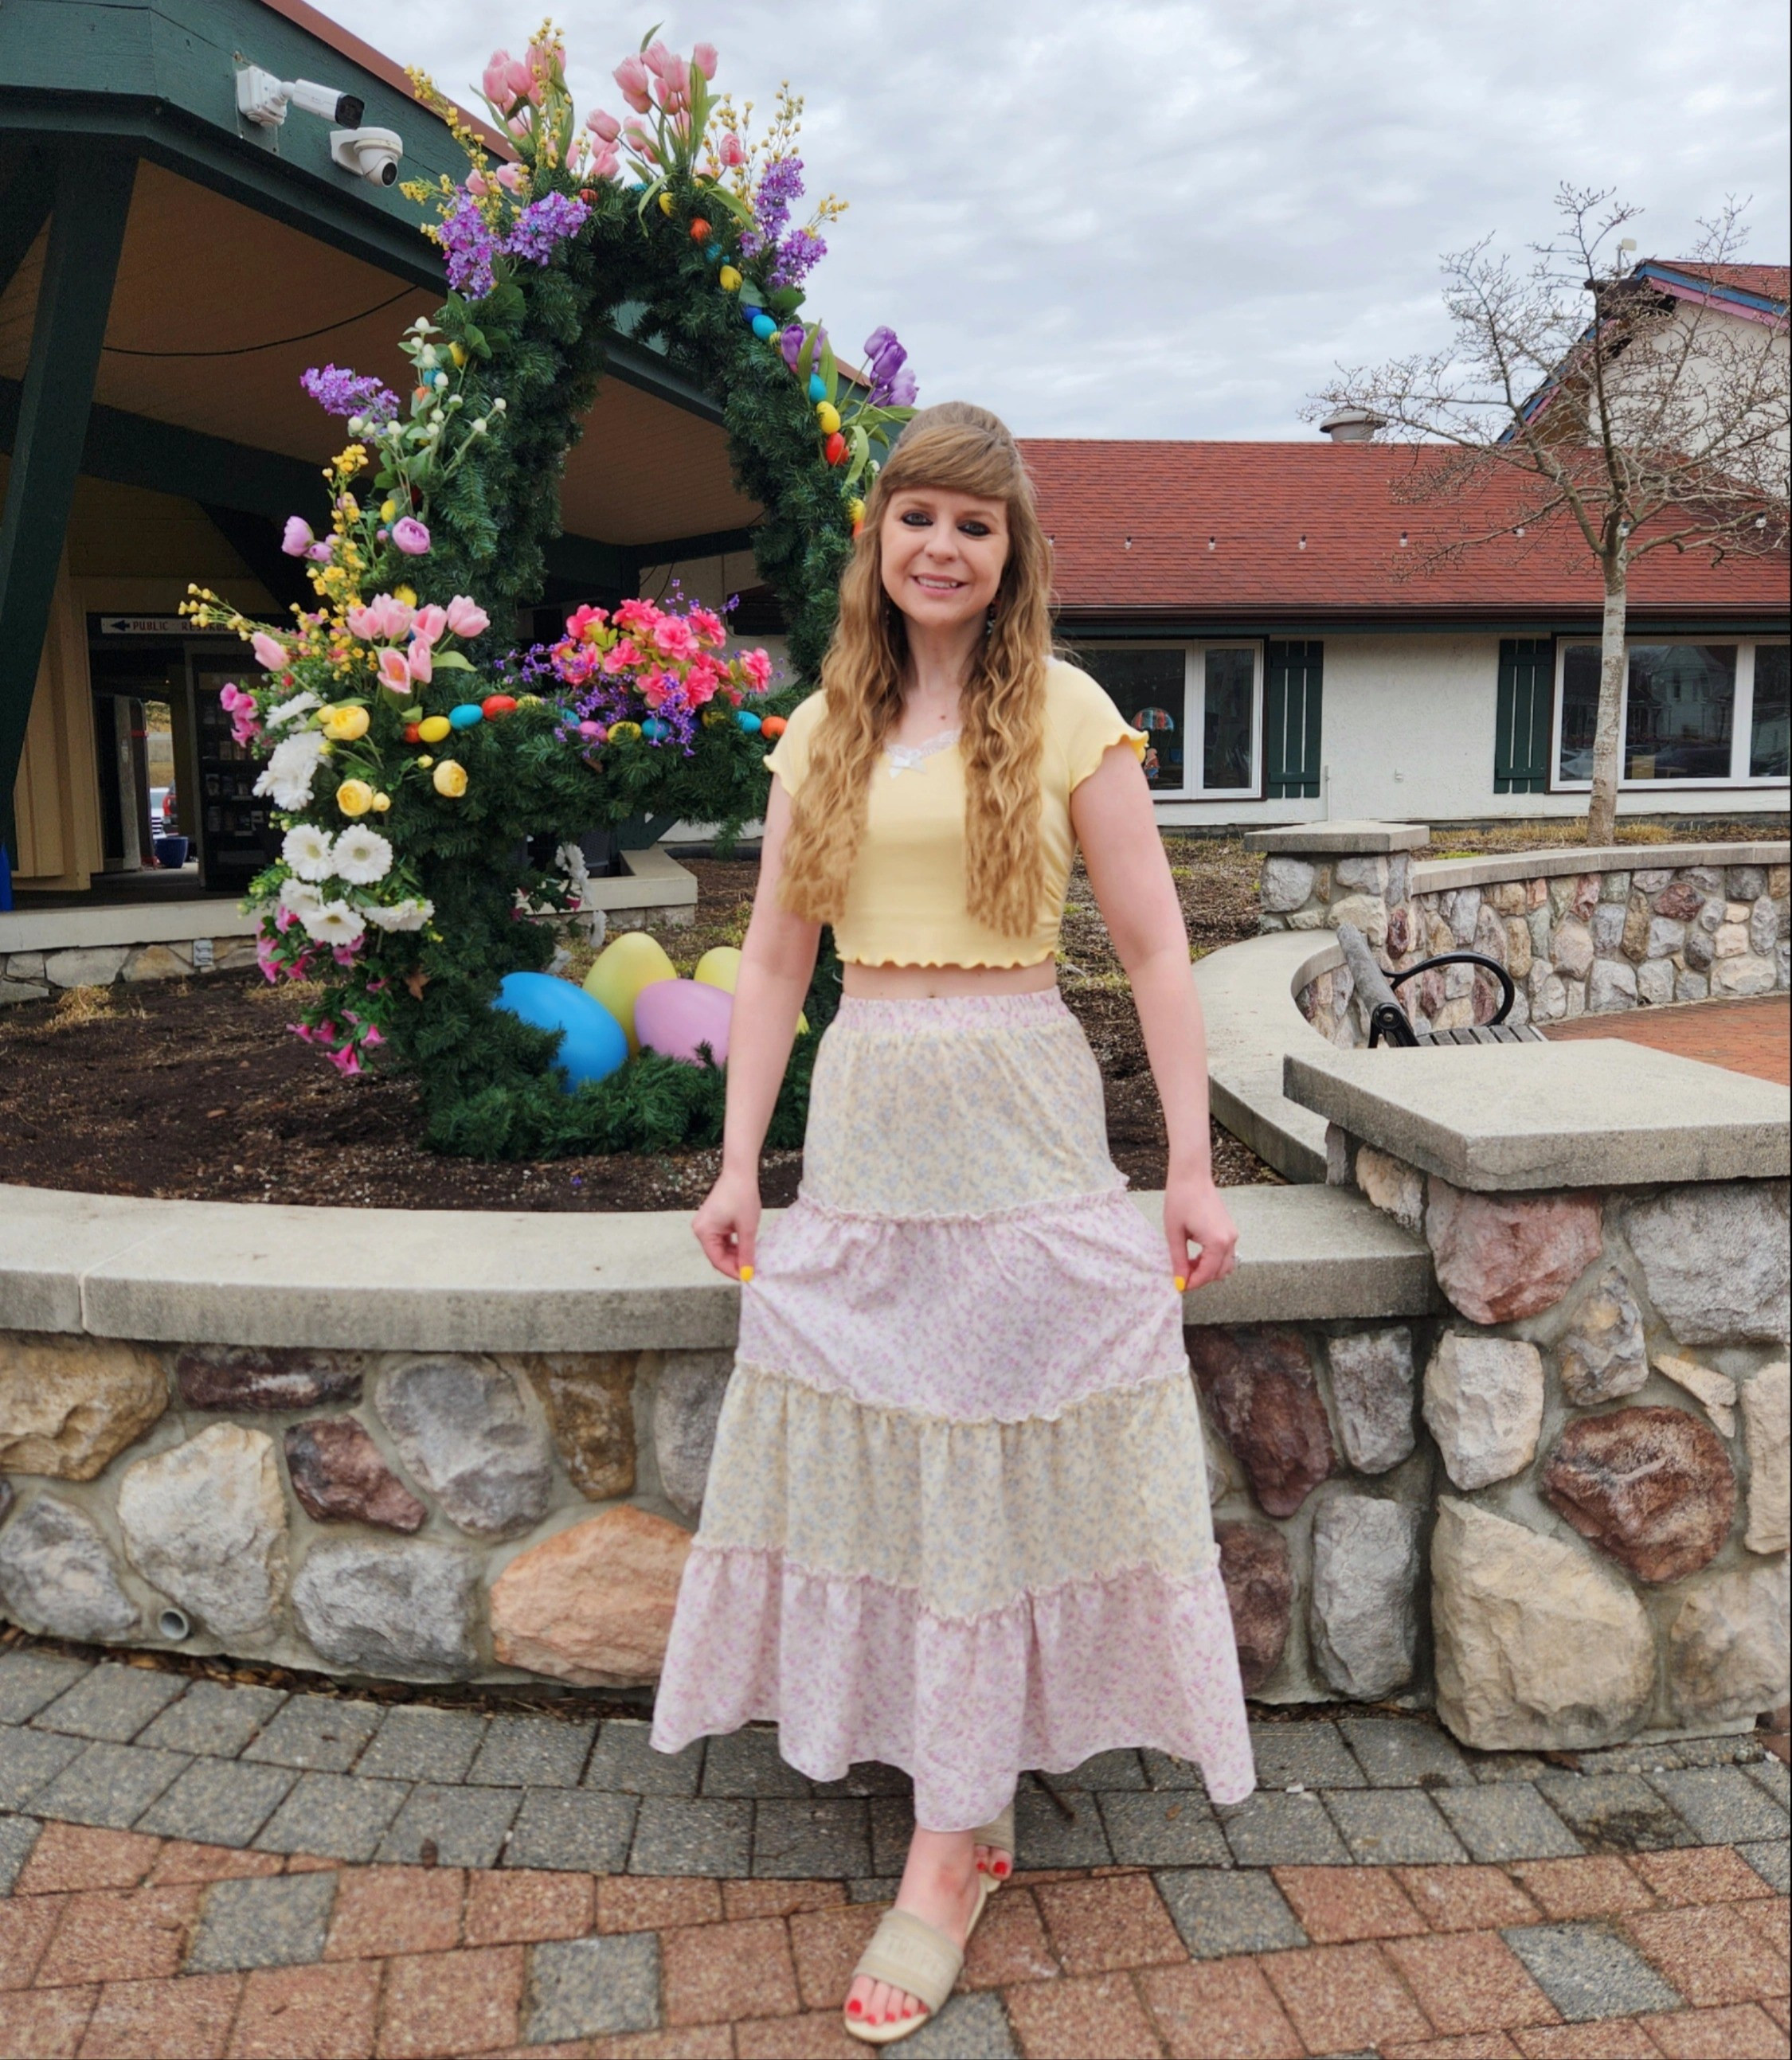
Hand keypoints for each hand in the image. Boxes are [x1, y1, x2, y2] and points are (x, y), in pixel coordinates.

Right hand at [693, 1163, 760, 1281]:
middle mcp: (700, 1229)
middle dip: (734, 1263)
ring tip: (751, 1259)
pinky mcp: (712, 1220)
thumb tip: (747, 1273)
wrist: (739, 1172)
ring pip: (720, 1248)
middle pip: (717, 1255)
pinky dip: (732, 1244)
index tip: (747, 1277)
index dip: (732, 1271)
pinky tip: (745, 1248)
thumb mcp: (747, 1228)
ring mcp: (705, 1224)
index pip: (717, 1260)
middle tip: (751, 1269)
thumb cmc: (742, 1197)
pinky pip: (721, 1239)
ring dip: (734, 1254)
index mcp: (704, 1232)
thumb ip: (746, 1253)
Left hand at [1166, 1175, 1237, 1293]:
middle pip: (1219, 1273)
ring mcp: (1232, 1235)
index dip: (1193, 1284)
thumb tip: (1180, 1282)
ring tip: (1187, 1264)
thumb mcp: (1174, 1234)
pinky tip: (1195, 1255)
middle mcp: (1230, 1240)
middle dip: (1201, 1278)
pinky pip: (1225, 1254)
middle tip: (1181, 1275)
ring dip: (1208, 1270)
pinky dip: (1212, 1260)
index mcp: (1217, 1242)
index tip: (1179, 1287)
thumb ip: (1179, 1260)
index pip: (1208, 1274)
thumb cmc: (1180, 1201)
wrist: (1192, 1177)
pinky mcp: (1230, 1230)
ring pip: (1225, 1265)